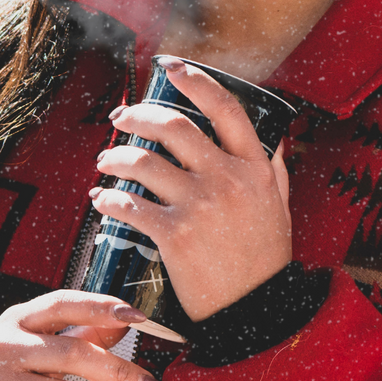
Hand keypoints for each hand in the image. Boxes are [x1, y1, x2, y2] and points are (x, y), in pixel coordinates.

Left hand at [90, 59, 291, 322]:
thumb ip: (274, 171)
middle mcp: (228, 178)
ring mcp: (201, 205)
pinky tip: (101, 199)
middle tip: (120, 118)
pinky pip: (130, 204)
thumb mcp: (280, 207)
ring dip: (115, 156)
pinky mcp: (174, 236)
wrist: (257, 315)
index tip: (171, 65)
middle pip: (174, 127)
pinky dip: (109, 198)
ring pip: (144, 162)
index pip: (225, 108)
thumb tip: (273, 140)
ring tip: (105, 161)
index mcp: (254, 166)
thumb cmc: (265, 260)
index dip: (196, 81)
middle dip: (138, 115)